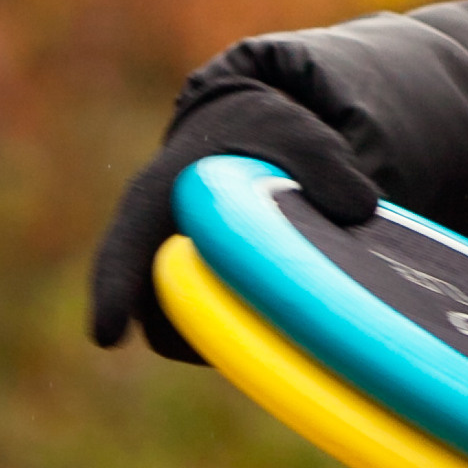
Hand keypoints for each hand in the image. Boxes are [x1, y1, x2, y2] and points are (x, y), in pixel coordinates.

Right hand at [88, 84, 379, 363]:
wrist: (251, 141)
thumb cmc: (264, 134)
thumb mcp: (298, 131)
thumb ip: (327, 162)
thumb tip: (361, 210)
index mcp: (156, 197)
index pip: (124, 250)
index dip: (114, 292)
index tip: (107, 337)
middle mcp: (151, 249)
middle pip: (156, 310)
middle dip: (199, 321)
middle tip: (262, 311)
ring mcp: (172, 285)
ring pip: (187, 332)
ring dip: (233, 328)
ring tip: (290, 295)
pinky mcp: (201, 309)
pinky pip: (216, 335)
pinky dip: (251, 331)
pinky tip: (297, 307)